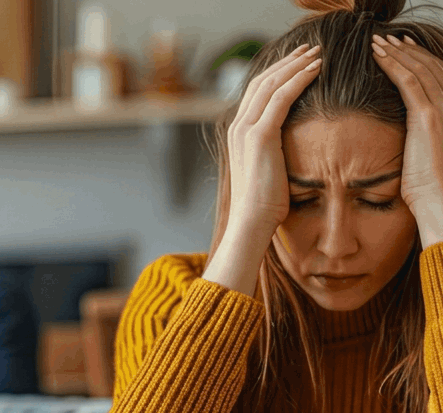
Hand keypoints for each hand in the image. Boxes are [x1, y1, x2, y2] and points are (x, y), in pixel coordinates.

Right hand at [203, 43, 321, 296]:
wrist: (252, 222)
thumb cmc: (263, 205)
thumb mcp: (266, 172)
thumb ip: (271, 153)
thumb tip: (288, 151)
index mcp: (237, 134)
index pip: (255, 93)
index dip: (276, 74)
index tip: (298, 63)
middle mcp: (237, 127)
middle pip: (261, 81)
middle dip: (286, 62)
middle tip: (309, 50)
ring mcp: (245, 130)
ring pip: (272, 83)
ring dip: (295, 65)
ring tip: (316, 54)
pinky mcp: (260, 136)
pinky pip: (282, 97)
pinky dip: (300, 79)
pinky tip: (317, 70)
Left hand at [371, 34, 442, 229]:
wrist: (438, 197)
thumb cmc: (426, 184)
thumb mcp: (422, 151)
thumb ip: (417, 133)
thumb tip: (404, 133)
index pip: (433, 75)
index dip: (415, 59)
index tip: (398, 49)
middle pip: (426, 66)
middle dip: (405, 50)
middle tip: (385, 39)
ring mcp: (440, 107)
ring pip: (417, 69)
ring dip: (396, 53)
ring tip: (378, 43)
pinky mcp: (427, 115)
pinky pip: (407, 82)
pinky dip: (393, 65)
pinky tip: (378, 57)